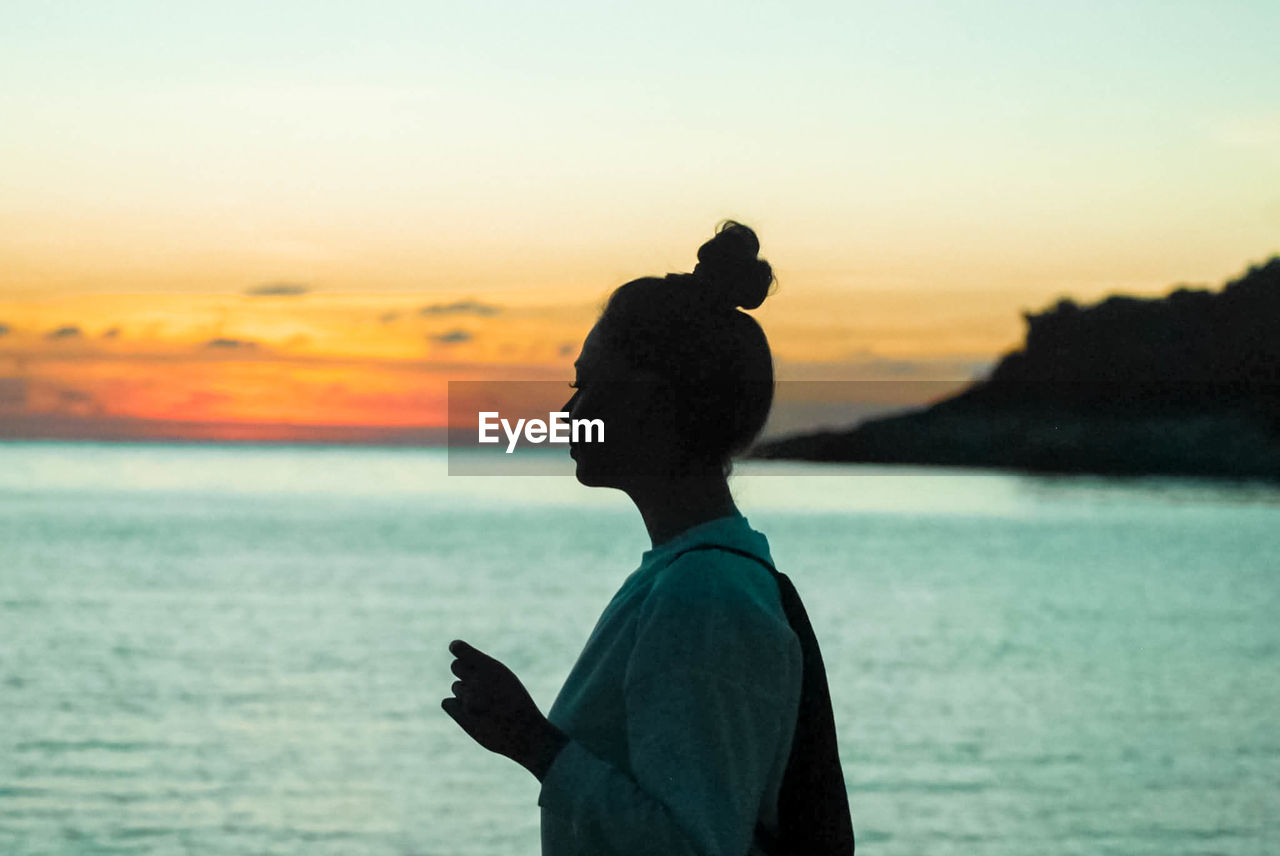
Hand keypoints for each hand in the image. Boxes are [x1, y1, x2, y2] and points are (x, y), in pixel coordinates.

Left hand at [442, 639, 567, 778]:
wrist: (526, 734)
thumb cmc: (519, 705)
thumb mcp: (507, 679)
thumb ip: (485, 670)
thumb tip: (459, 661)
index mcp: (491, 668)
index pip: (460, 650)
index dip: (457, 648)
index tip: (455, 648)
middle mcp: (477, 681)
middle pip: (455, 666)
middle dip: (462, 671)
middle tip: (475, 681)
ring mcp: (468, 700)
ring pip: (456, 688)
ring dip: (465, 693)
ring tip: (484, 704)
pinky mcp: (462, 717)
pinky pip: (448, 703)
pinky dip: (455, 706)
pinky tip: (470, 712)